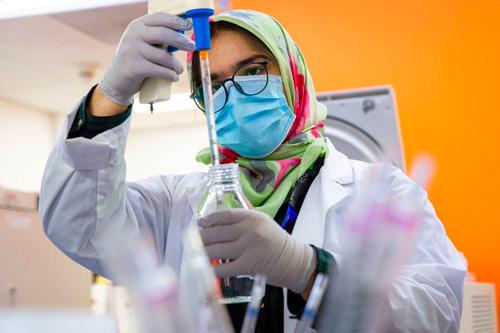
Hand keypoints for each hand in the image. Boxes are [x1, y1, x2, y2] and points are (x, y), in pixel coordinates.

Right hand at [99, 12, 195, 105]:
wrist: (117, 81)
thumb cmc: (136, 60)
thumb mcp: (142, 44)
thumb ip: (158, 38)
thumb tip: (184, 38)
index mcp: (137, 26)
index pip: (159, 18)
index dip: (176, 21)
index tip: (189, 26)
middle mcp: (133, 35)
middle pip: (164, 34)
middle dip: (181, 41)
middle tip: (192, 47)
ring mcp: (132, 51)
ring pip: (164, 56)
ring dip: (176, 65)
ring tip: (178, 70)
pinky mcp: (134, 67)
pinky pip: (160, 71)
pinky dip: (170, 75)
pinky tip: (173, 77)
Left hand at [199, 209, 316, 293]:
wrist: (295, 261)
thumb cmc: (275, 242)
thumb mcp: (262, 224)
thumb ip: (241, 222)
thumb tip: (213, 226)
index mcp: (252, 217)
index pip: (224, 215)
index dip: (208, 220)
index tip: (199, 224)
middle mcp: (250, 230)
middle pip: (216, 232)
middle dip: (200, 237)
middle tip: (192, 240)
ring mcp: (249, 248)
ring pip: (216, 250)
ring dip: (202, 253)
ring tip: (196, 254)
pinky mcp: (248, 265)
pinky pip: (223, 267)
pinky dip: (211, 269)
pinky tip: (205, 269)